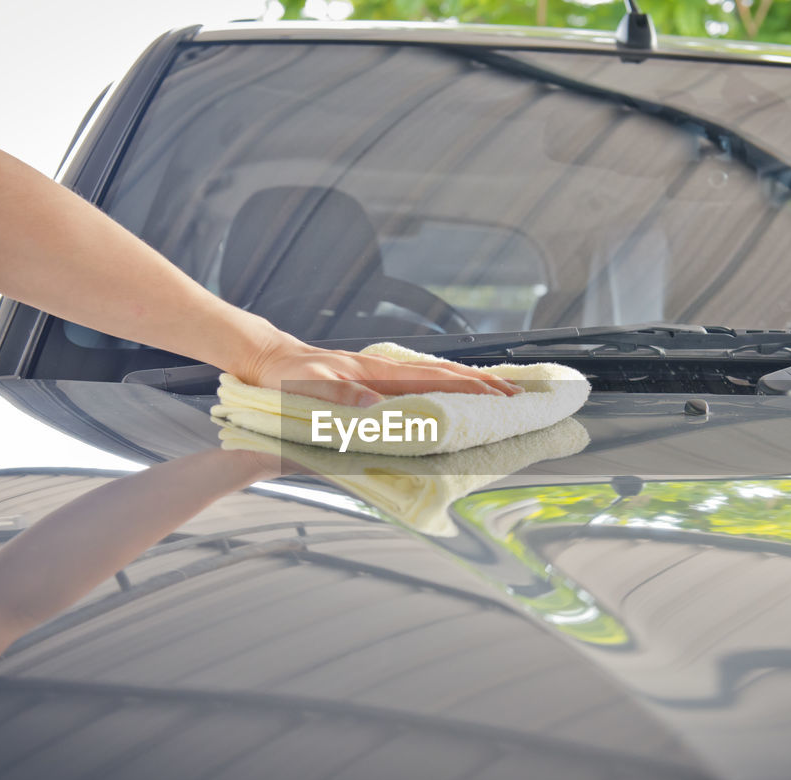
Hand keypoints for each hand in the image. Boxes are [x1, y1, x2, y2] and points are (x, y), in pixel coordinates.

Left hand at [240, 332, 522, 406]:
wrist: (270, 360)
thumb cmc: (285, 378)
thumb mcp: (305, 390)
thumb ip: (339, 400)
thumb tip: (376, 408)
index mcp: (376, 374)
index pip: (434, 380)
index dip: (471, 389)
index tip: (503, 398)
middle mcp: (386, 371)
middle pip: (447, 376)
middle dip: (486, 386)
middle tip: (520, 398)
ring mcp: (384, 374)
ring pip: (438, 377)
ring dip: (472, 386)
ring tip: (503, 396)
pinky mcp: (377, 380)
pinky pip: (421, 383)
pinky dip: (447, 388)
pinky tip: (459, 397)